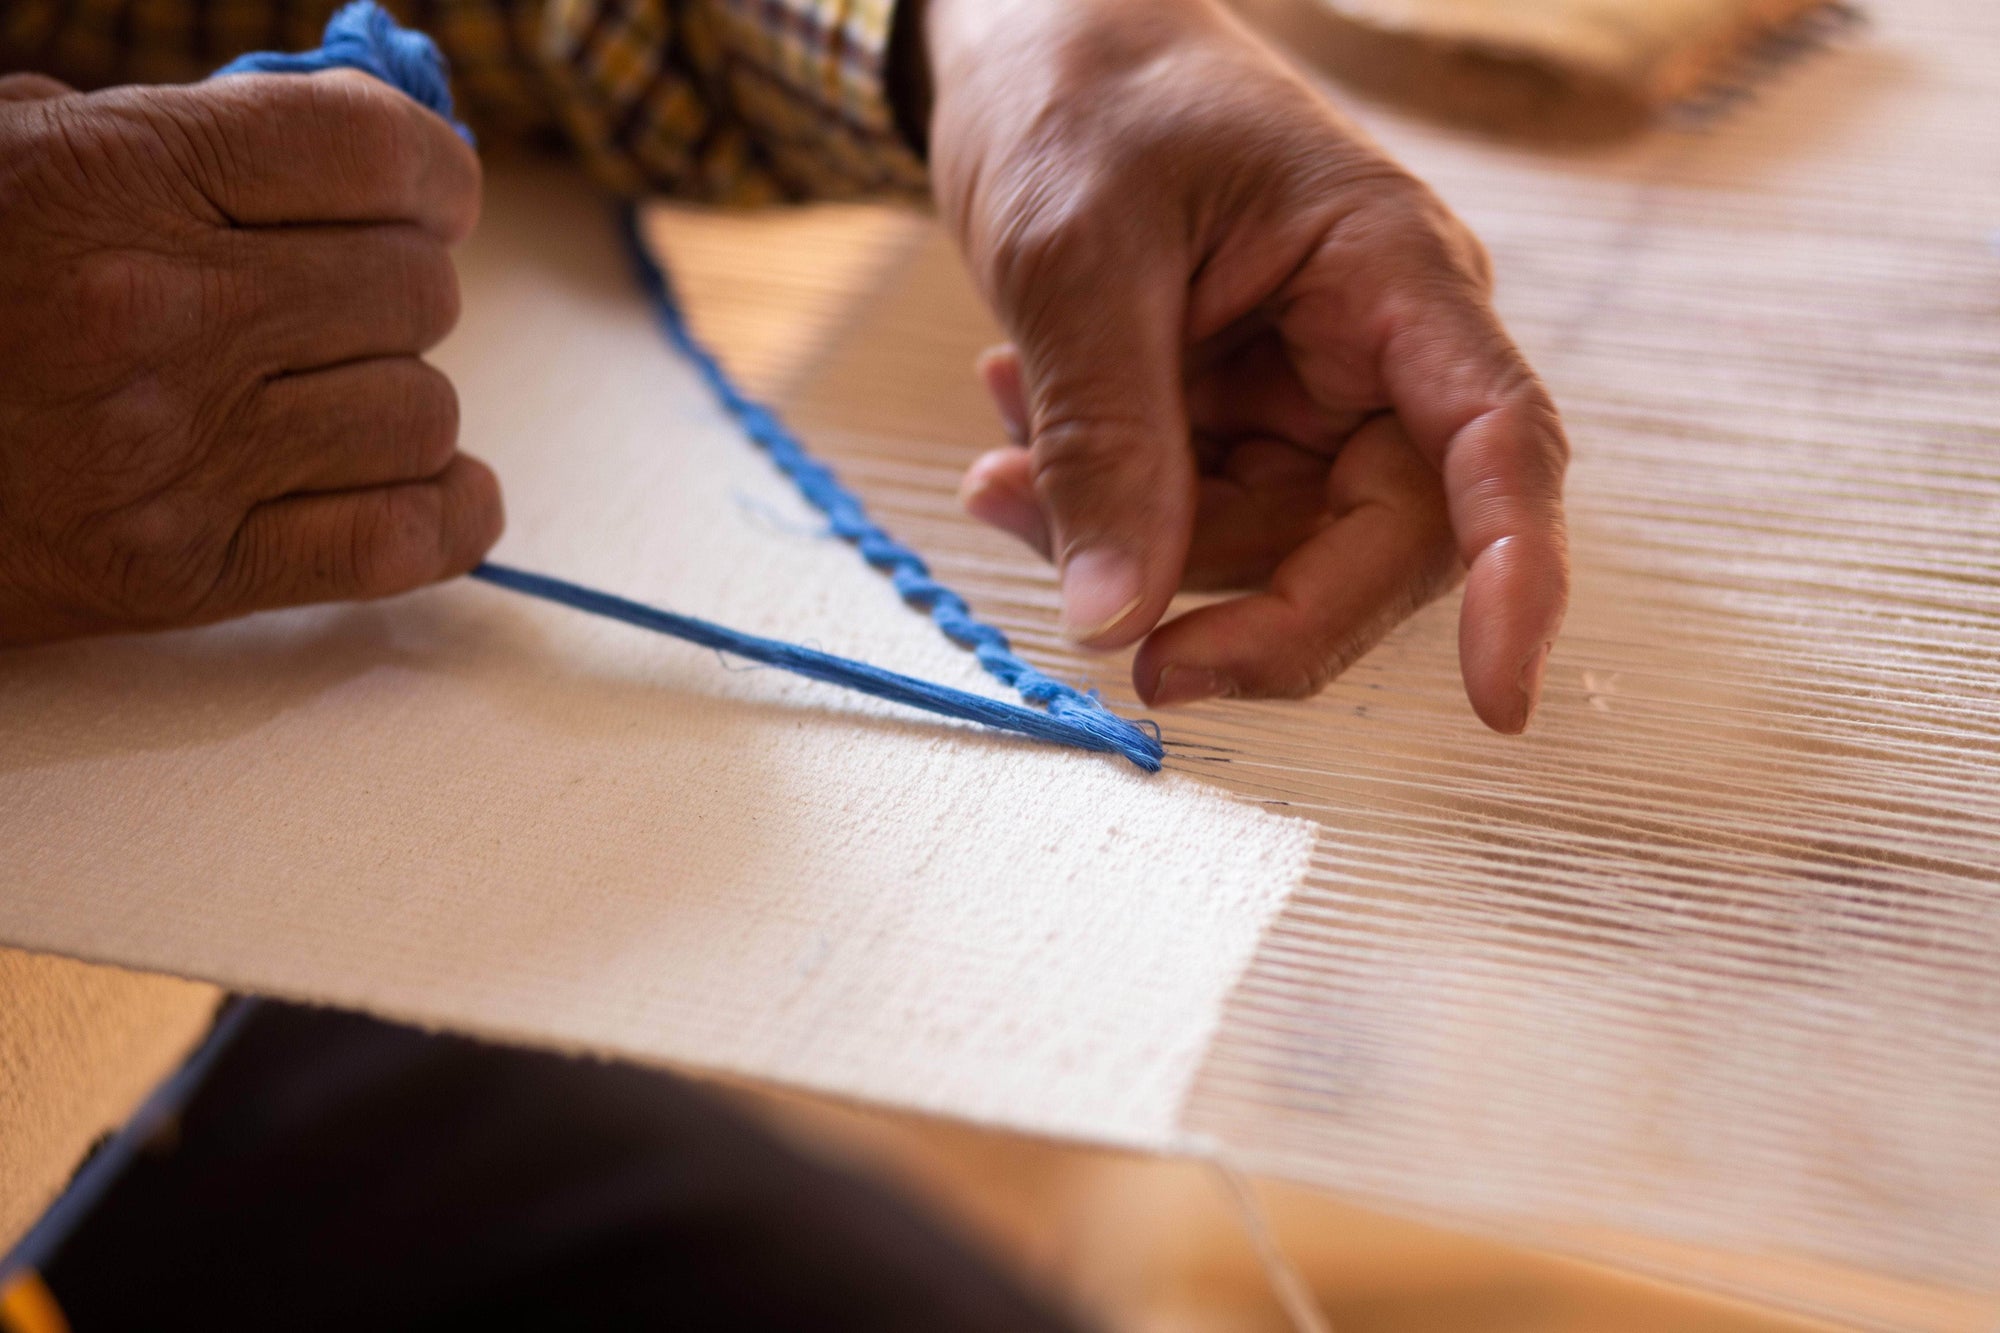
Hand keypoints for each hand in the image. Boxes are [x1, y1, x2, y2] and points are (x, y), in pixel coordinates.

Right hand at [0, 69, 500, 646]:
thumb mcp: (16, 152)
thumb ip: (188, 138)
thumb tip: (365, 152)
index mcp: (108, 184)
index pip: (372, 154)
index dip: (431, 172)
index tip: (429, 195)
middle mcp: (157, 318)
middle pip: (416, 291)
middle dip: (403, 288)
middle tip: (349, 301)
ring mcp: (176, 457)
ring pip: (423, 415)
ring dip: (401, 402)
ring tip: (331, 394)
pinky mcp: (183, 574)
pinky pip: (403, 541)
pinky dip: (442, 514)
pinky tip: (418, 484)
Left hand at [916, 0, 1568, 730]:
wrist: (1036, 40)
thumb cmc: (1082, 97)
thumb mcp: (1075, 260)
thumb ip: (1105, 439)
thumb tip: (1116, 621)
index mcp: (1390, 276)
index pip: (1499, 443)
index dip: (1520, 579)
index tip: (1504, 704)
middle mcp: (1377, 352)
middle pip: (1376, 546)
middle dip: (1245, 609)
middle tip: (1120, 650)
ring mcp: (1309, 396)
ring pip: (1268, 555)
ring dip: (1128, 550)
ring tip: (1000, 464)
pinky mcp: (1242, 424)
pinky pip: (1195, 524)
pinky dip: (1100, 515)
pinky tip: (1014, 436)